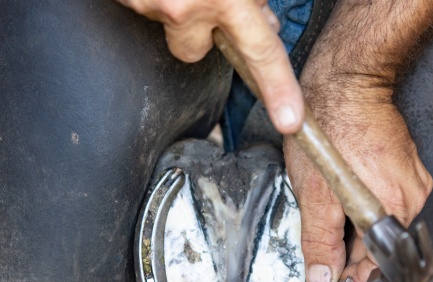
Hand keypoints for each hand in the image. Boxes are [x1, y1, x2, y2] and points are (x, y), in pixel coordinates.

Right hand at [117, 0, 304, 133]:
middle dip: (201, 32)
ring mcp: (147, 3)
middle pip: (195, 51)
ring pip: (167, 24)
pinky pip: (142, 6)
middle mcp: (184, 7)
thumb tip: (258, 15)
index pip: (261, 50)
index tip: (290, 119)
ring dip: (173, 5)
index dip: (278, 87)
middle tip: (202, 0)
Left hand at [285, 65, 432, 281]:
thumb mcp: (313, 191)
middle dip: (348, 277)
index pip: (369, 273)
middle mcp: (410, 202)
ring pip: (380, 234)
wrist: (348, 80)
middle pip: (377, 256)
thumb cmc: (329, 127)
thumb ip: (319, 239)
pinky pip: (385, 211)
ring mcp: (412, 185)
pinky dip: (362, 226)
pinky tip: (341, 230)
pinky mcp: (406, 172)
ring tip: (326, 267)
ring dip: (353, 251)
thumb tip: (324, 280)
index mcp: (389, 211)